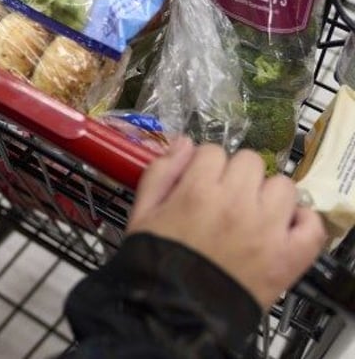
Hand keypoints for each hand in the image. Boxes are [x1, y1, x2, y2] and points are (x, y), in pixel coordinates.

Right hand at [127, 138, 326, 309]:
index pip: (212, 151)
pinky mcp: (289, 257)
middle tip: (224, 197)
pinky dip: (301, 222)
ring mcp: (268, 230)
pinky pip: (311, 224)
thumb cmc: (156, 260)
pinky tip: (282, 227)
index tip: (199, 181)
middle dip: (235, 174)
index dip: (203, 165)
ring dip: (267, 194)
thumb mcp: (142, 212)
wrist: (175, 311)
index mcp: (198, 190)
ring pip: (282, 185)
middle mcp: (237, 203)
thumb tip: (184, 143)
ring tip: (252, 213)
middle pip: (249, 161)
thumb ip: (161, 171)